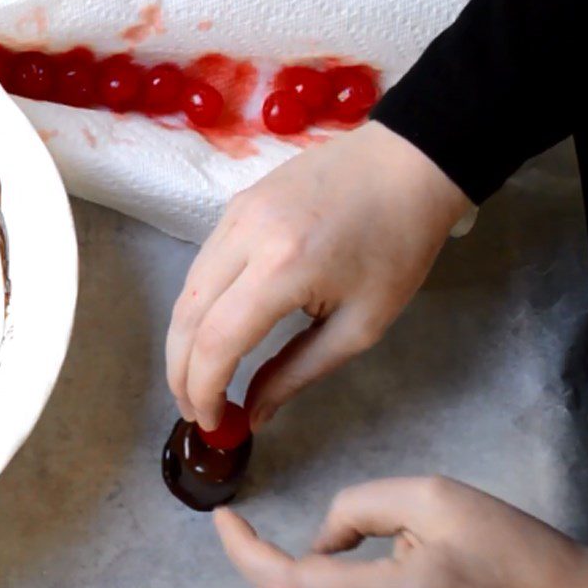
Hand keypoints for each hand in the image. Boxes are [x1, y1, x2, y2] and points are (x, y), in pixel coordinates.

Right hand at [166, 121, 470, 430]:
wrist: (408, 162)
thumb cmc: (398, 246)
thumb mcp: (361, 324)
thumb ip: (297, 372)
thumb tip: (254, 415)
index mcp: (283, 267)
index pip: (216, 341)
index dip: (203, 390)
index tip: (212, 424)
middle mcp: (245, 236)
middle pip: (186, 316)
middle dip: (179, 372)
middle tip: (193, 410)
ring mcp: (234, 213)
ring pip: (186, 290)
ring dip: (183, 341)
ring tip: (197, 378)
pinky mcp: (235, 204)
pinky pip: (202, 265)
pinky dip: (196, 306)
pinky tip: (210, 330)